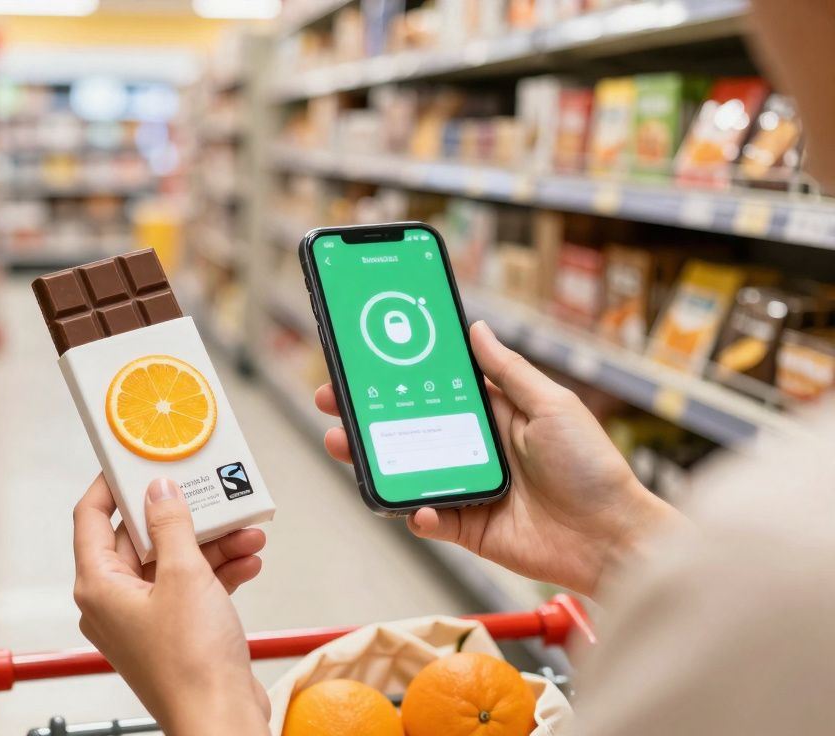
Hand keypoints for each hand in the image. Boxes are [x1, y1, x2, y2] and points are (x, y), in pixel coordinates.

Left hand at [72, 475, 270, 734]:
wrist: (220, 718)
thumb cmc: (191, 666)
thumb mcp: (184, 576)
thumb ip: (171, 524)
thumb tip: (159, 491)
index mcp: (99, 586)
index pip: (91, 518)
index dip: (111, 484)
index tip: (132, 460)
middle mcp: (114, 602)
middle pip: (140, 539)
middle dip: (181, 516)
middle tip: (205, 490)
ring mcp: (144, 619)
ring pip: (171, 562)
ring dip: (210, 544)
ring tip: (243, 529)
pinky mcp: (173, 632)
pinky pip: (190, 588)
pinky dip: (217, 572)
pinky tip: (247, 559)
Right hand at [316, 321, 681, 597]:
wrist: (614, 538)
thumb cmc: (593, 468)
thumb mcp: (552, 405)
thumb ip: (508, 371)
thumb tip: (476, 329)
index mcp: (495, 415)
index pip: (436, 390)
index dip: (400, 377)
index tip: (365, 362)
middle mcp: (476, 449)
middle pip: (410, 428)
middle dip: (368, 415)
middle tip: (333, 401)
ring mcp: (468, 489)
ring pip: (408, 470)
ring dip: (373, 459)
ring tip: (343, 445)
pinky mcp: (469, 528)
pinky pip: (430, 518)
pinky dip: (417, 512)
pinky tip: (416, 506)